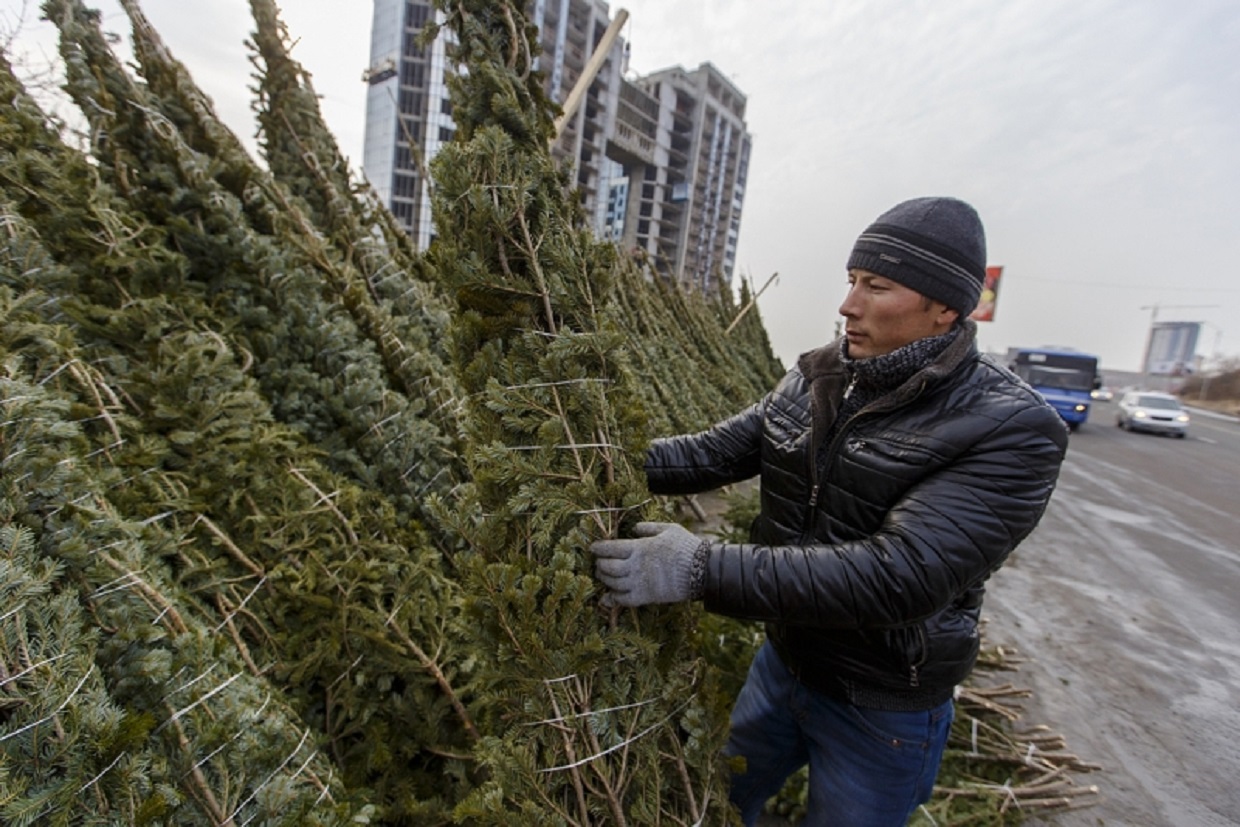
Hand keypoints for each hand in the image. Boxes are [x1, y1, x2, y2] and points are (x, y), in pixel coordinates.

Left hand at [590, 522, 706, 607]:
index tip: (592, 548)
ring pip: (612, 583)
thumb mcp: (669, 529)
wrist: (701, 571)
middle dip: (600, 564)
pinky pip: (624, 600)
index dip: (598, 548)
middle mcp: (635, 566)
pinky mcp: (646, 596)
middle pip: (608, 567)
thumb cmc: (686, 547)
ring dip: (604, 580)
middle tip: (599, 563)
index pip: (610, 548)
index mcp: (639, 548)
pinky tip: (611, 595)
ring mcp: (639, 583)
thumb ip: (649, 527)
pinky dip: (614, 598)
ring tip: (603, 576)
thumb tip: (634, 528)